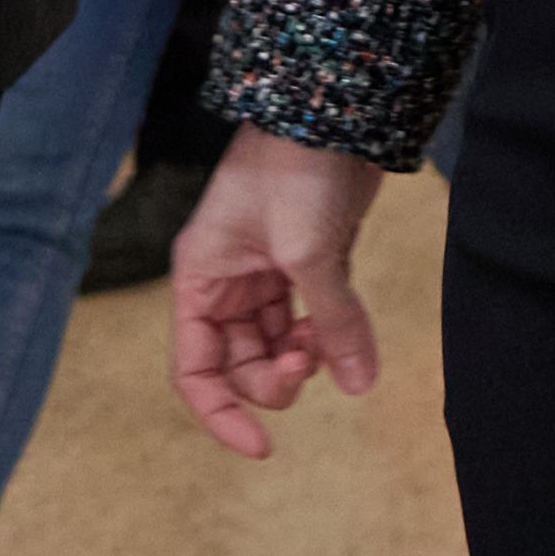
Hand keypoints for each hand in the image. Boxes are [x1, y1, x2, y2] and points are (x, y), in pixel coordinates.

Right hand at [170, 132, 386, 458]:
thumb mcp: (310, 253)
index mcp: (201, 278)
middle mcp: (227, 282)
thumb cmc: (299, 168)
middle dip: (276, 378)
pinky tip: (350, 338)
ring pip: (278, 345)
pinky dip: (330, 335)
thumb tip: (360, 385)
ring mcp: (268, 273)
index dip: (221, 414)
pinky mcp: (309, 261)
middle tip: (312, 362)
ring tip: (333, 342)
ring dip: (307, 357)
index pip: (194, 370)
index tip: (263, 447)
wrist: (338, 108)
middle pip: (240, 364)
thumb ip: (333, 322)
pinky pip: (313, 319)